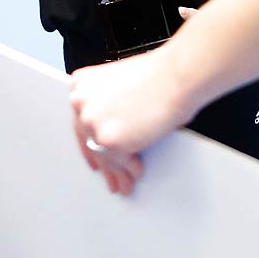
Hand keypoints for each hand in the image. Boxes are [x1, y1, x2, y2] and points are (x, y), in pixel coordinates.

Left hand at [67, 48, 194, 194]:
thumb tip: (112, 127)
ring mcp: (92, 121)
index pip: (81, 121)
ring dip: (116, 171)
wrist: (177, 76)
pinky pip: (119, 163)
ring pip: (104, 156)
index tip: (93, 154)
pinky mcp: (108, 140)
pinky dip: (129, 171)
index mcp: (82, 84)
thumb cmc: (159, 76)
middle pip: (90, 140)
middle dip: (103, 161)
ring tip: (125, 181)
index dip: (88, 141)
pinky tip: (136, 172)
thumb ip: (108, 104)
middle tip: (110, 174)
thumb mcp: (121, 83)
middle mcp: (81, 101)